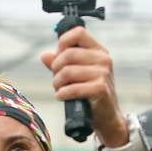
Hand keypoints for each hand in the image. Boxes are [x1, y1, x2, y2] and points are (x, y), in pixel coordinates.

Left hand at [40, 25, 124, 144]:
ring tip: (59, 89)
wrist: (107, 117)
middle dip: (56, 68)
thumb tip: (44, 55)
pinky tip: (61, 97)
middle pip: (68, 54)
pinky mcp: (101, 89)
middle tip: (56, 79)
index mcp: (99, 51)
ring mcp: (103, 74)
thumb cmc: (90, 94)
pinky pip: (73, 88)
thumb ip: (61, 64)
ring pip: (67, 71)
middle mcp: (103, 59)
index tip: (59, 57)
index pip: (78, 33)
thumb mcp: (77, 75)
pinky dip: (62, 93)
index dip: (63, 43)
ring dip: (57, 83)